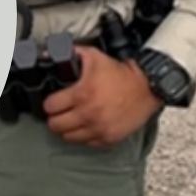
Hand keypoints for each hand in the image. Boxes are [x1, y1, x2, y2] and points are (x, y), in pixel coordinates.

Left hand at [42, 44, 161, 147]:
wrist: (146, 87)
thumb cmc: (120, 74)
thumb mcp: (93, 56)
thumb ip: (71, 53)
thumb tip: (51, 52)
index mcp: (82, 94)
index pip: (50, 107)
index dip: (49, 103)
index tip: (53, 102)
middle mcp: (89, 114)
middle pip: (55, 125)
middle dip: (55, 118)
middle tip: (59, 113)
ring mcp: (99, 128)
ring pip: (68, 137)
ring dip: (67, 129)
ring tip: (71, 120)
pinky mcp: (109, 138)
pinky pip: (87, 143)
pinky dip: (84, 136)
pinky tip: (86, 127)